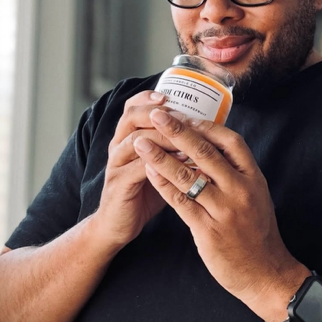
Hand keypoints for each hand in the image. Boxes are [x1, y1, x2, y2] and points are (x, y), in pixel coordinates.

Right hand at [93, 91, 186, 250]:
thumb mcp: (158, 166)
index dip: (148, 98)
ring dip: (162, 136)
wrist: (118, 225)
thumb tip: (205, 132)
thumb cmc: (143, 193)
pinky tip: (179, 162)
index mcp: (126, 138)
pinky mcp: (119, 184)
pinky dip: (160, 163)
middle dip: (157, 113)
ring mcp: (116, 164)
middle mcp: (118, 146)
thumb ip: (173, 148)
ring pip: (137, 140)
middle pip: (131, 117)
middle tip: (181, 114)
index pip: (133, 107)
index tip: (169, 96)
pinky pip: (140, 168)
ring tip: (185, 136)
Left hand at [133, 109, 308, 320]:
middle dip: (178, 131)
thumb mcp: (255, 195)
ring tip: (141, 142)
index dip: (205, 126)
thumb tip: (209, 146)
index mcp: (253, 177)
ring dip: (161, 156)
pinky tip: (149, 172)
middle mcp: (241, 190)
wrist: (266, 274)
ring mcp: (225, 211)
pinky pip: (181, 202)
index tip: (183, 114)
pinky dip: (163, 184)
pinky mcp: (209, 231)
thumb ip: (235, 172)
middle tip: (156, 115)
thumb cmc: (257, 231)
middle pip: (206, 153)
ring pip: (188, 176)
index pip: (230, 141)